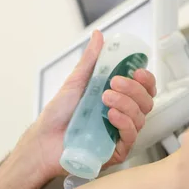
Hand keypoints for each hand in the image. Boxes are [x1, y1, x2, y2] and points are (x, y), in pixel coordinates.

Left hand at [20, 30, 156, 180]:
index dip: (146, 80)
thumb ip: (91, 60)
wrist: (42, 139)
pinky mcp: (115, 152)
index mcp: (116, 100)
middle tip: (114, 83)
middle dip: (134, 89)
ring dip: (126, 103)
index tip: (137, 71)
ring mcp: (119, 135)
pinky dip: (124, 122)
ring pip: (140, 118)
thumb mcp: (75, 82)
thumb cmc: (57, 115)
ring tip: (105, 98)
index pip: (144, 90)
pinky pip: (130, 137)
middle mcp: (121, 117)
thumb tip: (98, 36)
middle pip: (146, 102)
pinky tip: (111, 115)